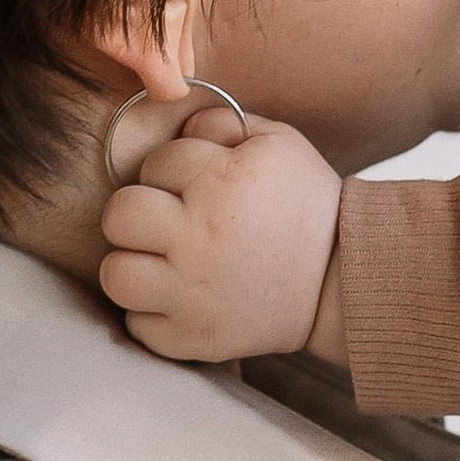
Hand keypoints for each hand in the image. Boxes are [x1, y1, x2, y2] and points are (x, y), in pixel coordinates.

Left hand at [97, 107, 342, 362]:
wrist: (342, 283)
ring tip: (161, 264)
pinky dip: (152, 313)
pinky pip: (138, 325)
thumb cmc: (307, 205)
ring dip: (133, 266)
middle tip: (165, 223)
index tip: (200, 186)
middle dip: (138, 213)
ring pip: (117, 275)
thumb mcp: (279, 143)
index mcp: (220, 184)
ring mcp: (193, 295)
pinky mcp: (195, 339)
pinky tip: (179, 299)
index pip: (155, 163)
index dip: (173, 169)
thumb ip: (222, 122)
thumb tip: (179, 124)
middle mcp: (199, 239)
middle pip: (120, 216)